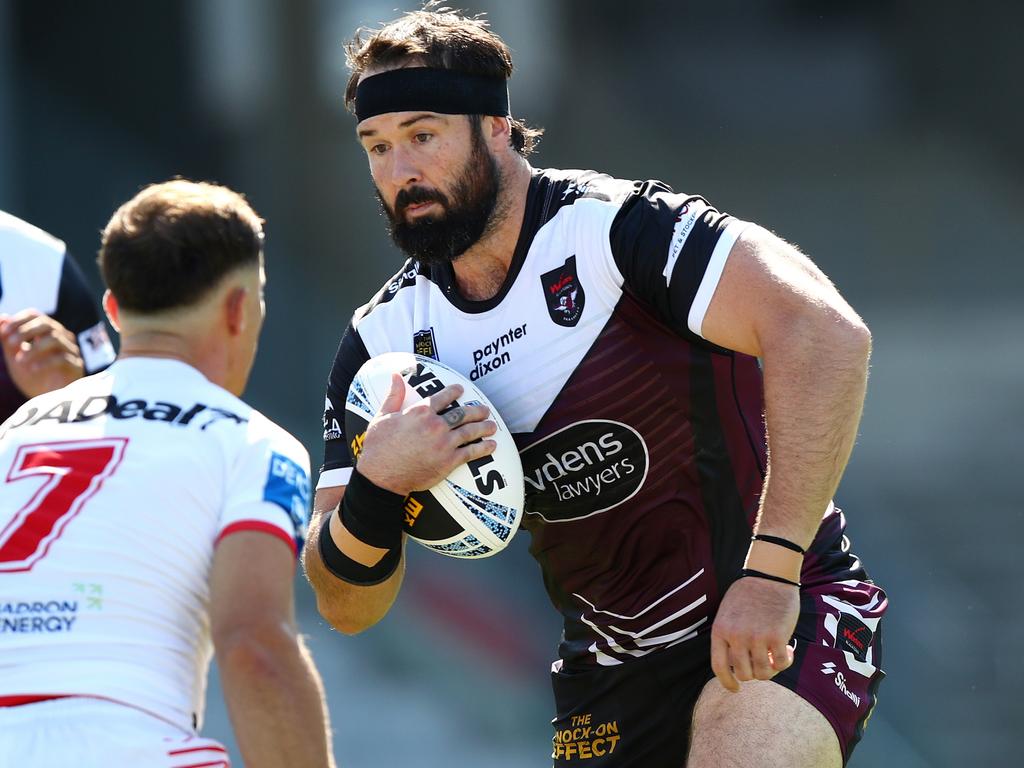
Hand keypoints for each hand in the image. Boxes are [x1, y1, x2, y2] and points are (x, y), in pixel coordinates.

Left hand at [0, 309, 84, 397]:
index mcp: (46, 332)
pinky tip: (32, 370)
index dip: (18, 321)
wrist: (48, 401)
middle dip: (26, 331)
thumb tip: (2, 318)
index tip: (3, 332)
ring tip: (19, 361)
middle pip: (46, 324)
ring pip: (55, 339)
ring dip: (33, 348)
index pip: (35, 315)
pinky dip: (45, 362)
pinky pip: (62, 358)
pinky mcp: (76, 366)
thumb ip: (8, 339)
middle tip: (10, 343)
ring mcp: (71, 351)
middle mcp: (62, 337)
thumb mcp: (15, 357)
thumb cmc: (32, 377)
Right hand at [355, 373, 496, 495]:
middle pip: (462, 414)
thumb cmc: (378, 446)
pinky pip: (471, 452)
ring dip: (484, 427)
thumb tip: (396, 375)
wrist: (381, 476)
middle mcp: (435, 425)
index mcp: (420, 412)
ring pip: (470, 431)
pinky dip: (483, 448)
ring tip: (492, 425)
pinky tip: (491, 445)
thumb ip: (393, 395)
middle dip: (476, 410)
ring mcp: (444, 443)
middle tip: (485, 410)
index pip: (443, 397)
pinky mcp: (448, 461)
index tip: (461, 390)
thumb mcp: (382, 416)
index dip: (454, 392)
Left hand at [710, 576, 798, 691]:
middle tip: (763, 662)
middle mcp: (736, 637)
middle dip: (754, 673)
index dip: (727, 682)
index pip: (719, 667)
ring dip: (772, 668)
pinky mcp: (777, 637)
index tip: (735, 689)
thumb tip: (734, 663)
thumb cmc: (748, 593)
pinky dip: (786, 662)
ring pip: (763, 672)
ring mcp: (756, 637)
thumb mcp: (727, 612)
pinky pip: (781, 664)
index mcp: (720, 630)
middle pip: (744, 674)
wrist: (769, 574)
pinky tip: (789, 651)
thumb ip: (727, 636)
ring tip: (776, 655)